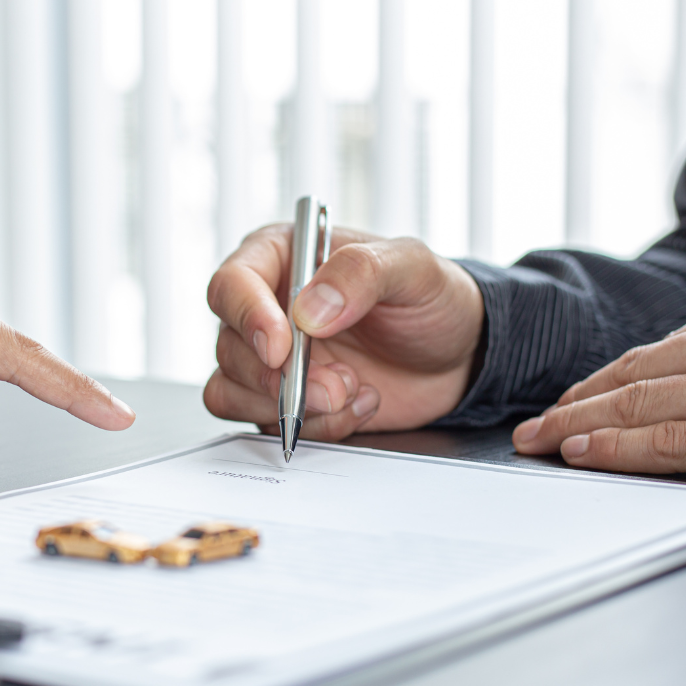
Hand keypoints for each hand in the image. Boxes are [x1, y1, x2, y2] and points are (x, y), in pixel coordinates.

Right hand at [204, 224, 483, 439]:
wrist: (456, 356)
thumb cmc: (431, 299)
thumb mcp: (412, 268)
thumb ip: (361, 273)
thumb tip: (308, 310)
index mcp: (282, 258)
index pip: (231, 285)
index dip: (247, 318)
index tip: (282, 348)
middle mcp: (265, 307)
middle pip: (230, 347)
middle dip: (281, 378)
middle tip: (338, 385)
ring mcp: (270, 358)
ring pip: (233, 390)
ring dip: (292, 405)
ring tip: (353, 391)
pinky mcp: (281, 399)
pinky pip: (263, 424)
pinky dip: (313, 426)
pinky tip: (357, 406)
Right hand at [512, 288, 685, 473]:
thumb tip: (667, 456)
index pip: (668, 443)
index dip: (612, 451)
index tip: (571, 454)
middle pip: (639, 400)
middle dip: (575, 420)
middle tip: (534, 434)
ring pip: (647, 361)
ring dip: (594, 386)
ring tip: (562, 405)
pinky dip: (649, 353)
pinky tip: (625, 371)